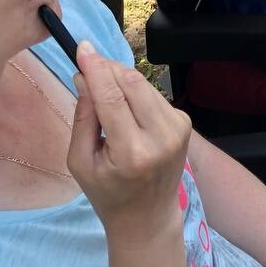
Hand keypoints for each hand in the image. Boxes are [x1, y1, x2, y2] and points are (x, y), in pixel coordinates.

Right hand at [67, 42, 191, 242]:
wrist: (147, 218)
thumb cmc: (107, 193)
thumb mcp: (81, 162)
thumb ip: (82, 117)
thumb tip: (84, 76)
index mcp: (131, 153)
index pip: (111, 98)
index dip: (96, 68)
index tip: (83, 47)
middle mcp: (160, 138)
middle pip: (131, 83)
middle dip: (107, 68)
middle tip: (88, 64)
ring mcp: (177, 130)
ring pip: (143, 84)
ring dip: (120, 78)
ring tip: (102, 89)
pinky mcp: (184, 124)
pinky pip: (153, 94)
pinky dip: (135, 92)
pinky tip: (125, 107)